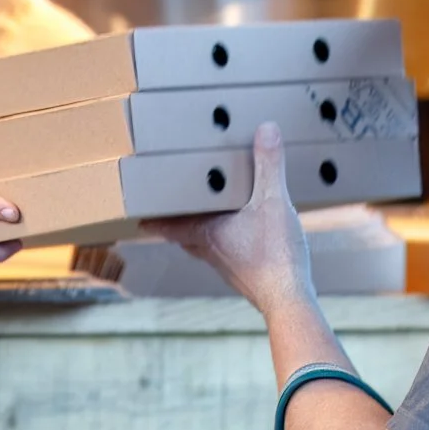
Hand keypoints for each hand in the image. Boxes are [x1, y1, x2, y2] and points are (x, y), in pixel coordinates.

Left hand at [146, 123, 312, 313]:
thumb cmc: (274, 255)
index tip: (138, 216)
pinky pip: (230, 254)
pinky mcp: (248, 275)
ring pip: (206, 246)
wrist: (290, 300)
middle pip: (185, 236)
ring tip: (210, 215)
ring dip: (204, 232)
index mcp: (206, 233)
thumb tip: (265, 129)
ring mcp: (228, 266)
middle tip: (174, 208)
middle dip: (179, 222)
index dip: (154, 220)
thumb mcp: (272, 201)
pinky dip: (230, 241)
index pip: (169, 225)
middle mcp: (211, 251)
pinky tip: (247, 233)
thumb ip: (269, 165)